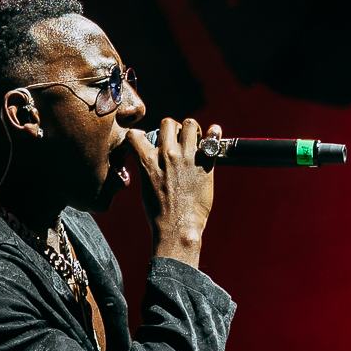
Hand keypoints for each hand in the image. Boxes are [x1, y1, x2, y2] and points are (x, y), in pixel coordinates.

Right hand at [127, 117, 220, 266]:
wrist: (178, 227)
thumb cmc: (160, 213)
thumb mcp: (146, 187)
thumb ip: (149, 168)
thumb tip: (151, 159)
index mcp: (148, 161)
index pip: (135, 135)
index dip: (140, 136)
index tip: (147, 141)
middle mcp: (167, 154)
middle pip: (168, 123)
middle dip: (173, 130)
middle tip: (177, 141)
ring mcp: (187, 157)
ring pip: (190, 124)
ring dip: (192, 130)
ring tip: (194, 140)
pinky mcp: (205, 163)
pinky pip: (212, 139)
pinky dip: (215, 133)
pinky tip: (214, 133)